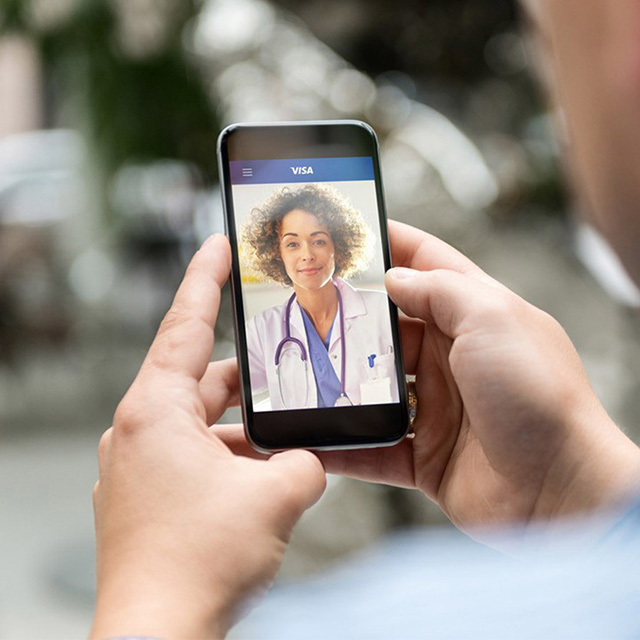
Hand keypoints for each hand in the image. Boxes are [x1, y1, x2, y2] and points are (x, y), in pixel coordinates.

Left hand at [90, 235, 324, 639]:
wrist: (158, 637)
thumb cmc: (198, 562)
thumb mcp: (276, 498)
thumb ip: (307, 464)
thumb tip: (313, 460)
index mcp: (154, 412)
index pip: (182, 325)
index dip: (204, 279)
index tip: (217, 245)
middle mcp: (138, 433)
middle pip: (202, 381)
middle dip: (248, 378)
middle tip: (286, 366)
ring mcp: (139, 467)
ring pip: (203, 426)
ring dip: (245, 431)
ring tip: (287, 439)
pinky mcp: (147, 498)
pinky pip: (195, 460)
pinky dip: (230, 461)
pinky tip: (264, 479)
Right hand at [318, 221, 639, 540]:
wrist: (561, 492)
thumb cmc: (539, 395)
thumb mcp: (493, 318)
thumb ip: (441, 290)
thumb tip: (393, 279)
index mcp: (476, 315)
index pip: (427, 264)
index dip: (391, 244)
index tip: (350, 233)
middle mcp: (454, 358)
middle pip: (391, 328)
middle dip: (352, 317)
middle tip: (307, 306)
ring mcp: (438, 407)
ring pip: (376, 387)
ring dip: (342, 382)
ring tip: (301, 372)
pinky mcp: (425, 455)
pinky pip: (373, 446)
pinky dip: (344, 444)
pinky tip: (312, 437)